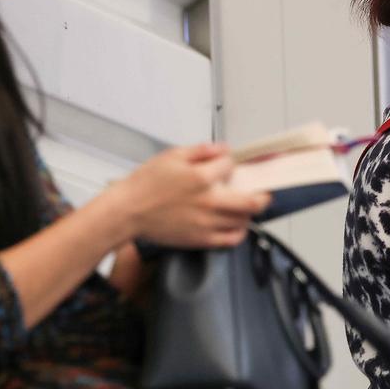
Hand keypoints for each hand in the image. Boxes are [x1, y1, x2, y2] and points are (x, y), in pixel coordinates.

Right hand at [111, 144, 270, 248]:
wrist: (127, 212)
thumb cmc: (145, 184)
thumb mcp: (171, 156)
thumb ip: (201, 150)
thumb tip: (223, 149)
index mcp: (201, 178)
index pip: (230, 166)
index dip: (230, 162)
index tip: (226, 164)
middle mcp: (209, 202)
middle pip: (252, 202)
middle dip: (262, 194)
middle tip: (262, 191)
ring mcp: (207, 223)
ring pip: (244, 220)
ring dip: (249, 212)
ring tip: (244, 206)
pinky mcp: (201, 239)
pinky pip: (232, 239)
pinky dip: (239, 231)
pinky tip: (236, 224)